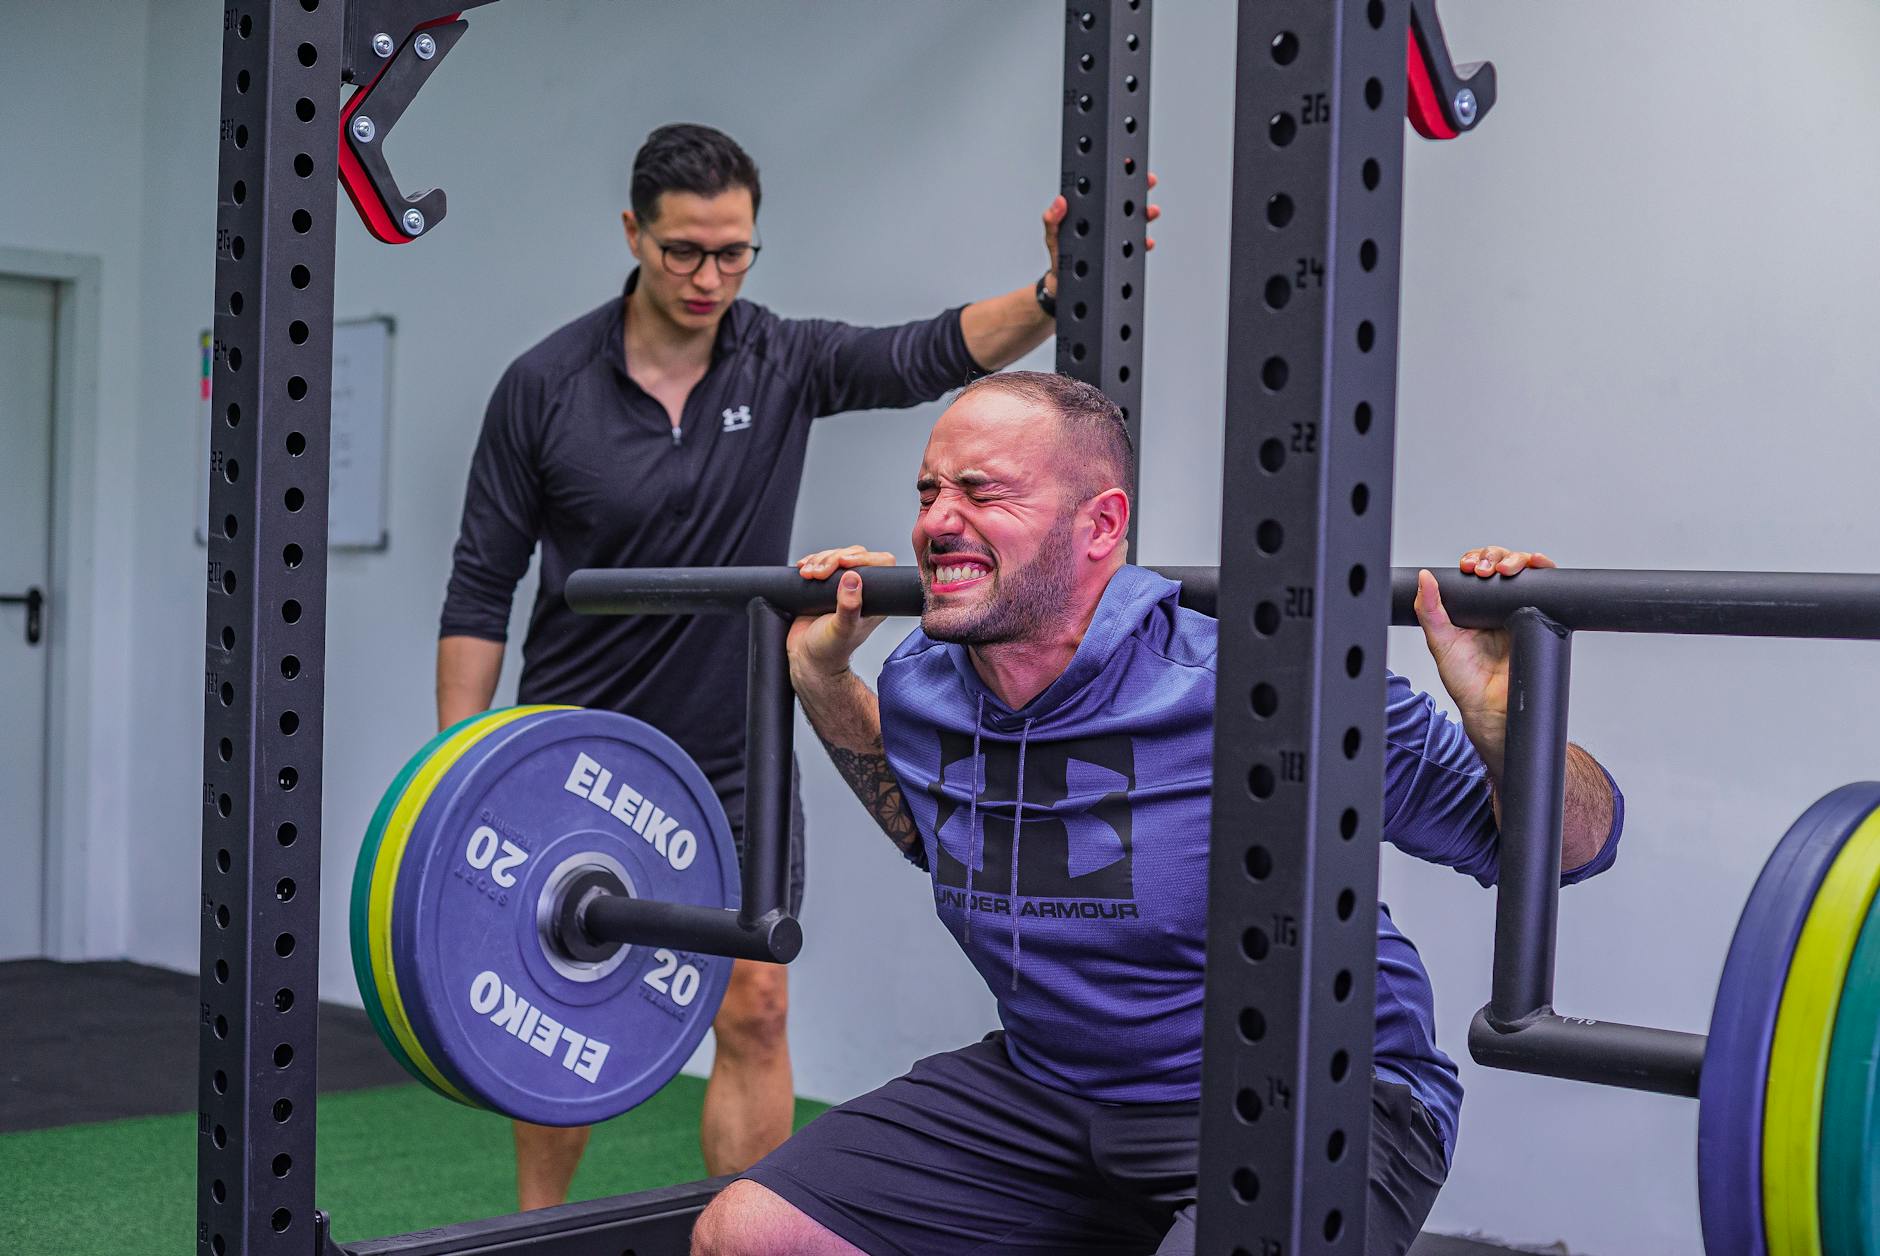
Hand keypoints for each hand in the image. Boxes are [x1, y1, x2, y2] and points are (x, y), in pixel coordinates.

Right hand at [787, 547, 895, 689]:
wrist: (807, 659)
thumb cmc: (829, 650)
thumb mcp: (841, 630)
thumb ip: (849, 607)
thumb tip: (853, 577)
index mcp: (874, 600)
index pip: (880, 565)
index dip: (864, 557)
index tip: (843, 562)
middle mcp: (861, 591)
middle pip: (855, 555)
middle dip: (833, 558)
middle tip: (817, 573)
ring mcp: (841, 587)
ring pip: (836, 557)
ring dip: (819, 559)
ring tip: (806, 574)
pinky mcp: (824, 586)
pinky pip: (821, 563)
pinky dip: (810, 562)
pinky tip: (802, 568)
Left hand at [1041, 173, 1158, 297]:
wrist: (1063, 288)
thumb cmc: (1059, 257)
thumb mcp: (1052, 236)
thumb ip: (1052, 220)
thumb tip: (1059, 201)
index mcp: (1089, 212)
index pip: (1105, 188)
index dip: (1116, 173)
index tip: (1126, 160)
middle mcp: (1104, 222)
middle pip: (1124, 201)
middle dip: (1138, 189)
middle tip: (1147, 180)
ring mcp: (1114, 238)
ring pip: (1133, 222)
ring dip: (1144, 215)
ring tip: (1150, 211)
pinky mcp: (1119, 255)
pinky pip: (1134, 247)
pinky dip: (1141, 245)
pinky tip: (1146, 241)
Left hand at [1413, 547, 1557, 767]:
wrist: (1494, 708)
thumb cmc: (1466, 680)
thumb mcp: (1440, 642)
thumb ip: (1429, 611)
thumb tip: (1425, 577)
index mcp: (1471, 607)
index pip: (1476, 569)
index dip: (1475, 560)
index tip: (1469, 567)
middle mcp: (1496, 605)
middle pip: (1501, 564)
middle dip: (1495, 556)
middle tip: (1486, 570)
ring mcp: (1520, 610)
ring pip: (1523, 571)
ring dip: (1517, 559)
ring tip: (1506, 569)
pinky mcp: (1541, 618)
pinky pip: (1548, 589)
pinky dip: (1545, 570)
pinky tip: (1538, 566)